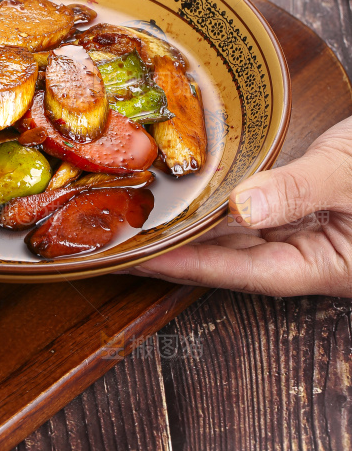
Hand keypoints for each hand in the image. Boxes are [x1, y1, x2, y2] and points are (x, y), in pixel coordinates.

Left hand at [131, 117, 351, 296]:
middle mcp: (307, 252)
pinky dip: (217, 202)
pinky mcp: (297, 202)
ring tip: (142, 218)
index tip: (141, 259)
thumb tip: (244, 207)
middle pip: (231, 258)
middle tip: (121, 239)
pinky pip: (250, 207)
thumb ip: (298, 191)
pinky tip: (188, 194)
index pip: (243, 273)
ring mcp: (301, 228)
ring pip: (236, 233)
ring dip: (193, 227)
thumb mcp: (349, 177)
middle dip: (178, 250)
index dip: (190, 266)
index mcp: (325, 265)